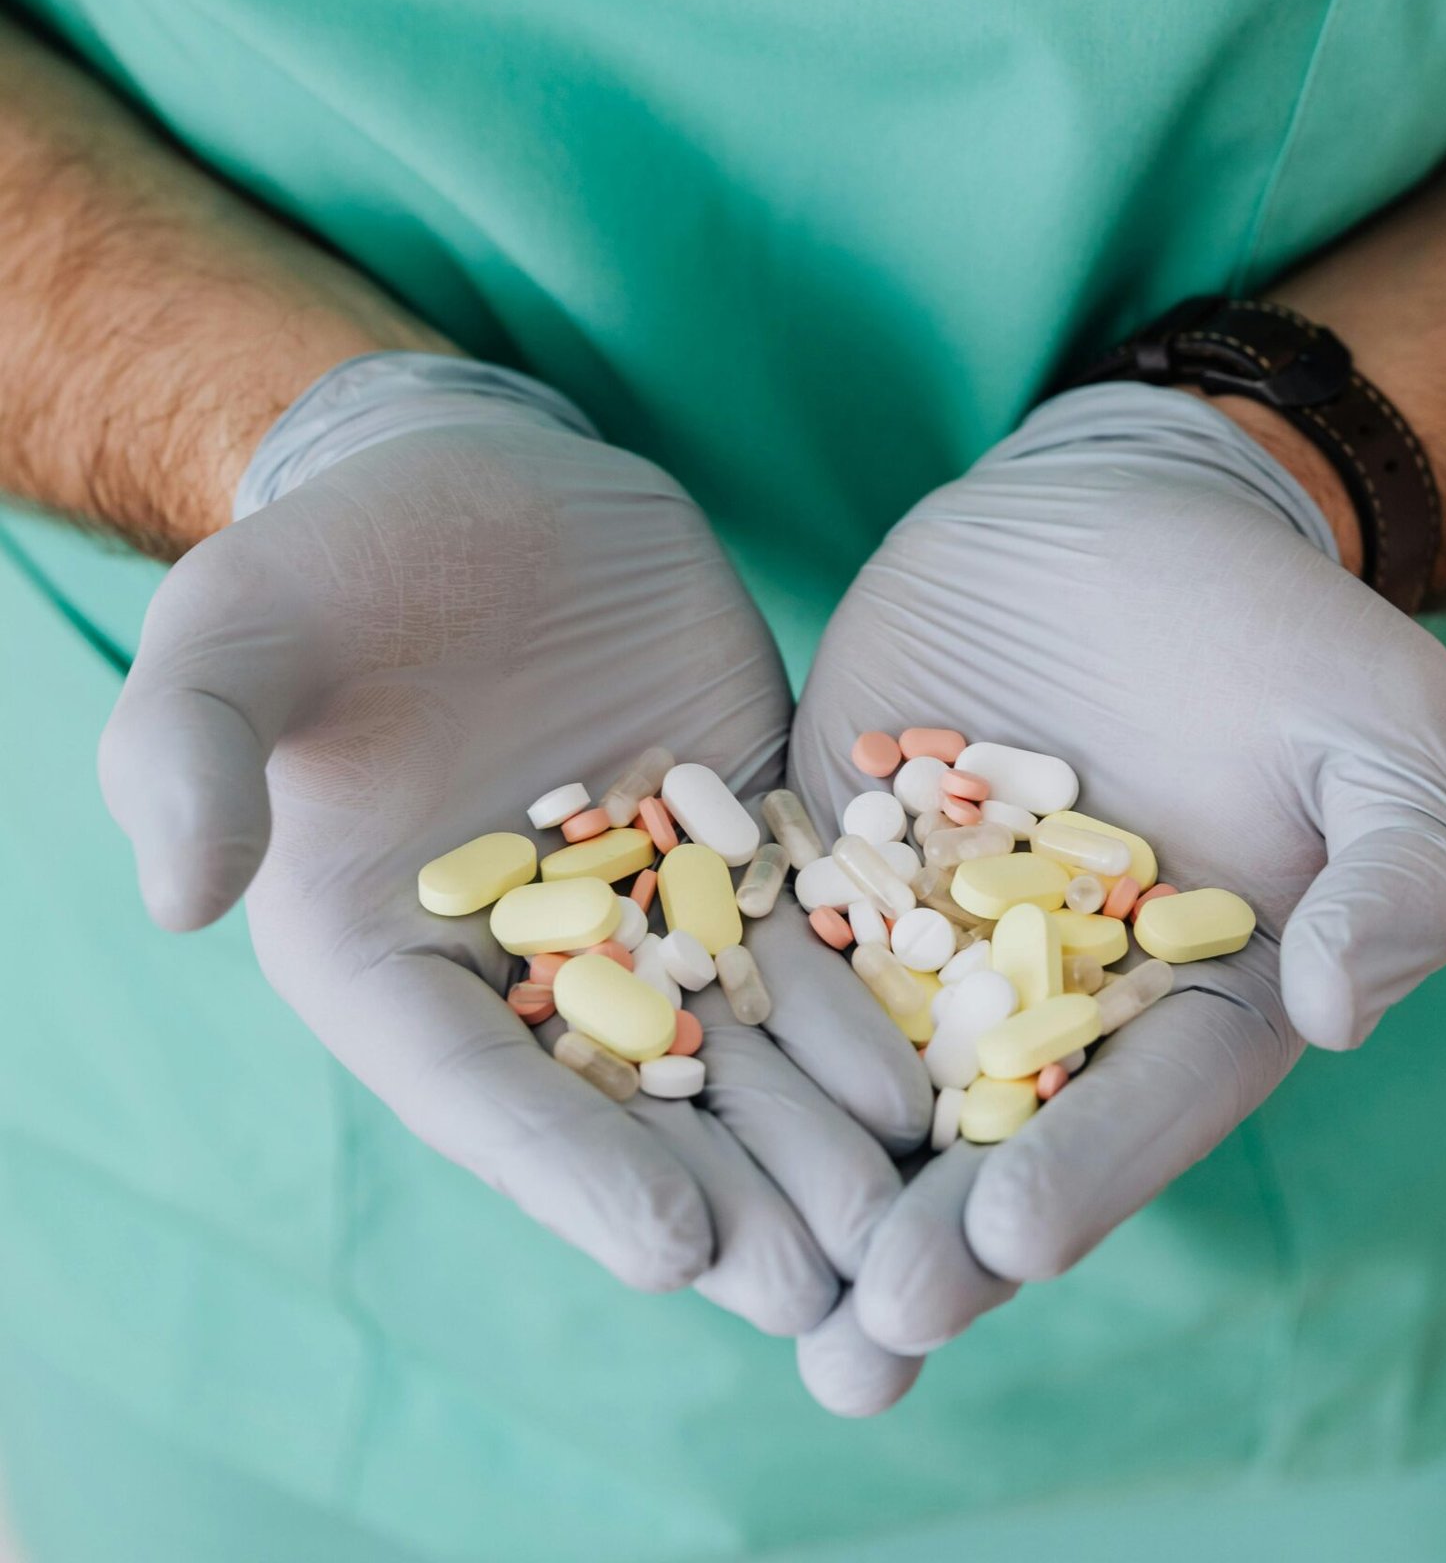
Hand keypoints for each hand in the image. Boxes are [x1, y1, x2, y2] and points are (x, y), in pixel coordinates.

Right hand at [98, 354, 927, 1336]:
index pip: (479, 1087)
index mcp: (387, 955)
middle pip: (632, 1097)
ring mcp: (645, 896)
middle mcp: (525, 957)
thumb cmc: (324, 562)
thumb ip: (188, 755)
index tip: (668, 1243)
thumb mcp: (231, 635)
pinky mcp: (739, 823)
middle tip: (835, 1290)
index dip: (569, 1167)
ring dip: (822, 1130)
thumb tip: (175, 899)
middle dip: (733, 1194)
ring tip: (919, 1217)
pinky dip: (867, 988)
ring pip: (740, 1032)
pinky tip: (949, 1054)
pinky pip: (808, 917)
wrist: (468, 476)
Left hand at [788, 384, 1445, 1402]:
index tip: (1013, 1237)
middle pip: (988, 1129)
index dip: (1084, 1170)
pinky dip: (726, 999)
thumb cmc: (1276, 624)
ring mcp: (929, 922)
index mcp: (1191, 995)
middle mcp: (1048, 991)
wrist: (1125, 509)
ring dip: (807, 1174)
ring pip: (864, 1063)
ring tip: (742, 1272)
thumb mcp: (1376, 726)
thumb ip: (1397, 869)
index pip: (1142, 1103)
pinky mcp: (834, 844)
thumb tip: (1339, 1008)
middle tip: (861, 1334)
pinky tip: (651, 1076)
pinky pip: (776, 924)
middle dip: (924, 1234)